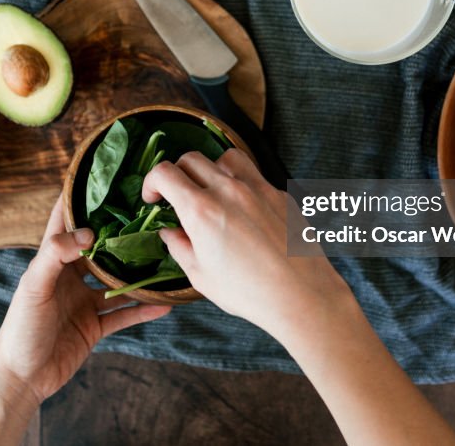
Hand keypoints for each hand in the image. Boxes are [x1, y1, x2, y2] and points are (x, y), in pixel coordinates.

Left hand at [0, 197, 170, 402]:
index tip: (105, 179)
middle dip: (121, 234)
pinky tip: (165, 303)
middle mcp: (70, 277)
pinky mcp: (94, 327)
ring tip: (165, 258)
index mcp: (51, 261)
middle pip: (100, 249)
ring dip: (138, 273)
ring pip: (117, 282)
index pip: (66, 222)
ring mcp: (84, 302)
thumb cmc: (20, 329)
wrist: (21, 378)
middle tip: (149, 215)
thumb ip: (56, 256)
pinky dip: (143, 310)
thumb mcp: (34, 287)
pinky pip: (123, 315)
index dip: (82, 200)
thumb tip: (88, 233)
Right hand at [143, 149, 352, 337]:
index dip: (152, 182)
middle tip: (178, 196)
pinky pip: (255, 176)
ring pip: (226, 158)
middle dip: (177, 174)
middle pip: (191, 159)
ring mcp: (258, 188)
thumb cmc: (249, 292)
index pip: (165, 172)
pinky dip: (241, 185)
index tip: (153, 198)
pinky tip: (244, 211)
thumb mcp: (201, 275)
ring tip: (213, 193)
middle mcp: (229, 190)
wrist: (302, 296)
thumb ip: (179, 246)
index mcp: (202, 210)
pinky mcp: (280, 194)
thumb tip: (169, 231)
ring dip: (212, 169)